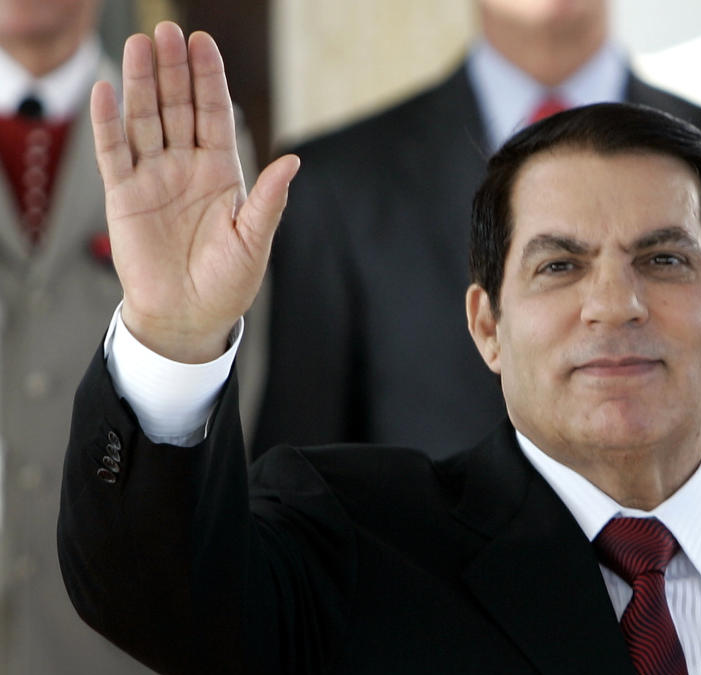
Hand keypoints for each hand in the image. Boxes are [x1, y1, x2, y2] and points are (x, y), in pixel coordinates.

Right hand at [92, 22, 299, 361]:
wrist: (189, 316)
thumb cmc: (227, 283)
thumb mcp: (254, 242)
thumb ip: (268, 201)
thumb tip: (292, 162)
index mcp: (222, 173)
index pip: (214, 114)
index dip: (209, 79)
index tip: (204, 43)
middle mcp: (186, 167)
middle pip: (177, 107)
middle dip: (173, 70)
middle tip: (168, 31)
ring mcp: (153, 178)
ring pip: (144, 120)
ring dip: (140, 84)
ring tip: (138, 45)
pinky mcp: (124, 196)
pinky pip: (113, 153)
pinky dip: (108, 123)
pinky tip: (107, 91)